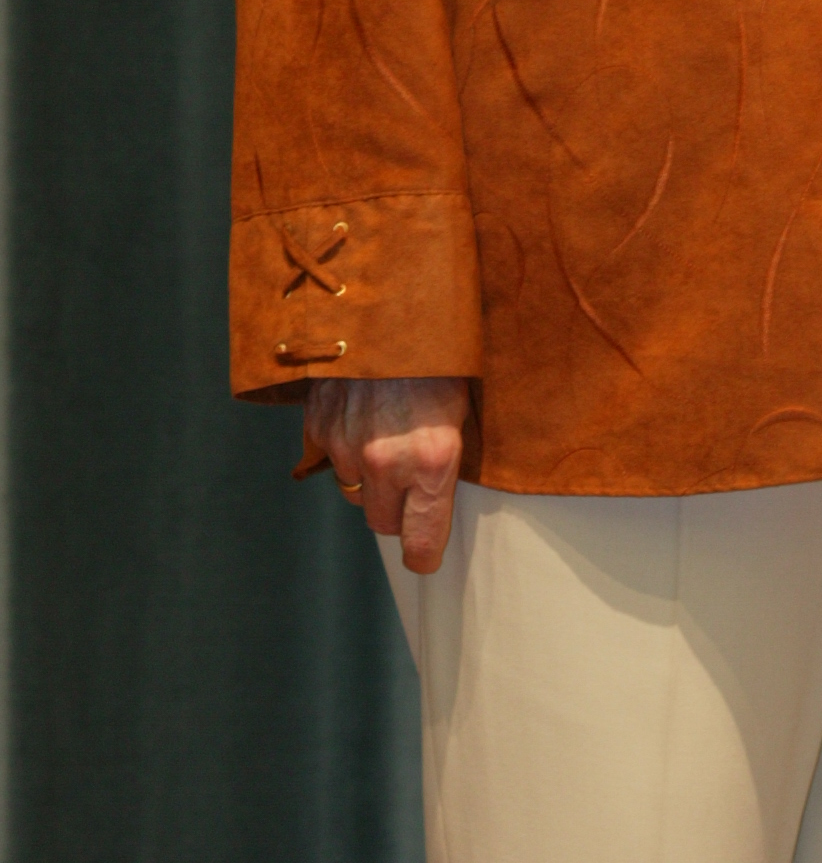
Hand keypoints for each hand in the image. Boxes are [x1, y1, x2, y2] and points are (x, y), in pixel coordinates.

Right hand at [306, 374, 473, 575]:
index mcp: (433, 459)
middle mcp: (385, 460)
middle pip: (381, 524)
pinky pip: (329, 459)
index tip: (425, 556)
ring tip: (386, 437)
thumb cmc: (439, 356)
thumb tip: (437, 494)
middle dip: (396, 512)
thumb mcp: (462, 408)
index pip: (420, 539)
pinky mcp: (318, 426)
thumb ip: (445, 459)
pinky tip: (361, 417)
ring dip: (368, 478)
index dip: (424, 554)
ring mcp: (346, 445)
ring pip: (354, 491)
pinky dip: (343, 447)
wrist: (389, 305)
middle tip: (409, 486)